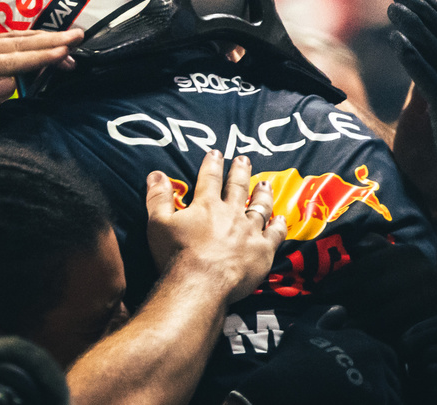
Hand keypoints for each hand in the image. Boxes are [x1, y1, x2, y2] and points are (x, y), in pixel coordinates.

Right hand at [146, 151, 285, 303]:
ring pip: (260, 207)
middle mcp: (231, 213)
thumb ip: (158, 197)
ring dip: (262, 194)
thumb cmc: (176, 255)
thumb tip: (156, 174)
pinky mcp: (262, 250)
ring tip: (265, 184)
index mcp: (206, 205)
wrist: (200, 284)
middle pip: (238, 187)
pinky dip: (279, 225)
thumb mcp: (158, 223)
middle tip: (244, 159)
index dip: (213, 164)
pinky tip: (281, 218)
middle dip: (240, 171)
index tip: (216, 153)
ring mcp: (249, 231)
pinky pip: (275, 234)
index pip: (210, 178)